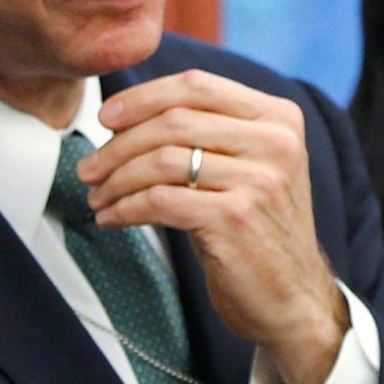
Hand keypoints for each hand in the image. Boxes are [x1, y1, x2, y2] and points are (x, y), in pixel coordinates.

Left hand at [85, 71, 347, 383]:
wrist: (293, 298)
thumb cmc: (257, 230)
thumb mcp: (250, 168)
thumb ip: (210, 133)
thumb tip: (128, 115)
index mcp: (279, 118)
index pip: (197, 86)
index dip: (142, 97)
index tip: (107, 117)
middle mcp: (275, 143)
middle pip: (173, 121)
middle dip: (118, 144)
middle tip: (89, 167)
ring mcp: (258, 180)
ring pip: (161, 160)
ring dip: (116, 178)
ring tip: (97, 195)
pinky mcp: (235, 219)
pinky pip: (159, 201)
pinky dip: (125, 208)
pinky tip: (112, 218)